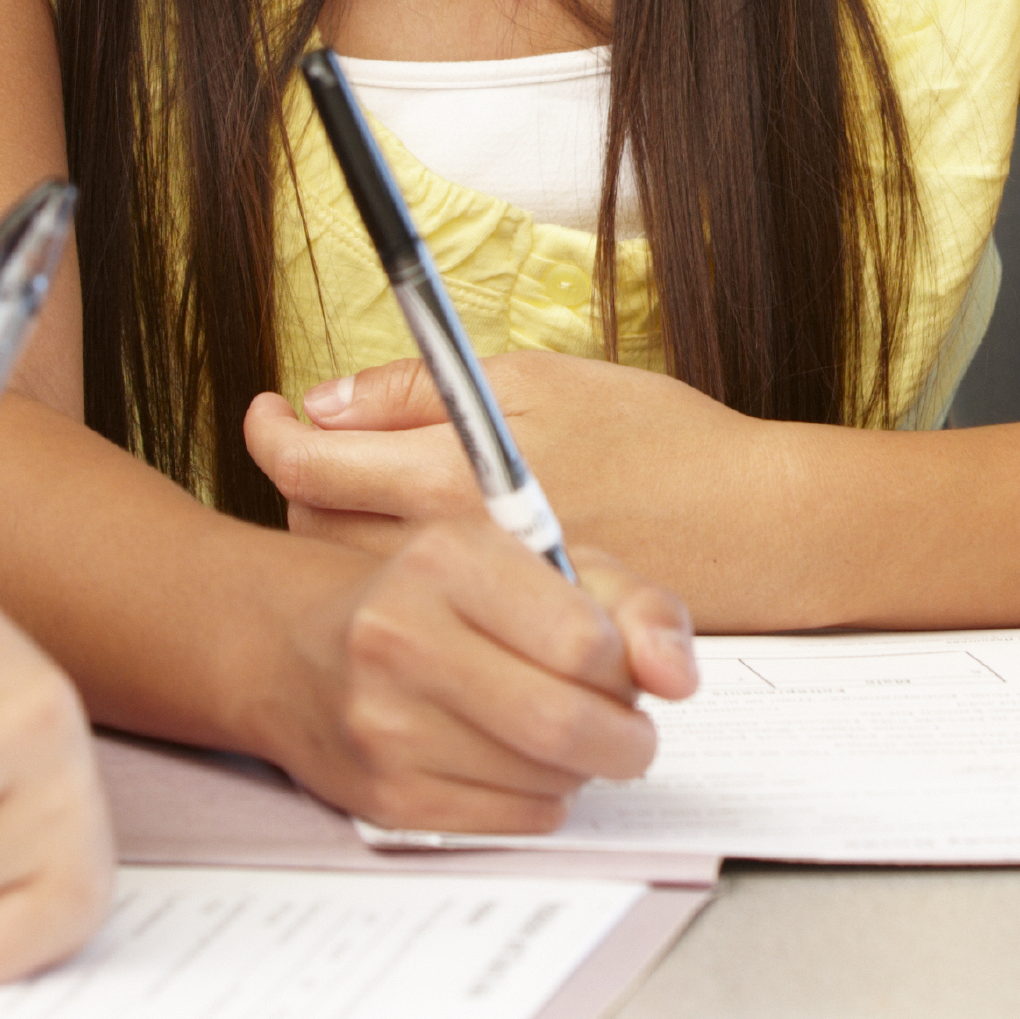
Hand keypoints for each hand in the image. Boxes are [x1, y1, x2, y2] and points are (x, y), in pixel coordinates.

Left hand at [249, 353, 800, 614]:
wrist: (753, 526)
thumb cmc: (663, 441)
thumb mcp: (540, 380)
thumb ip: (419, 392)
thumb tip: (328, 400)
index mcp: (446, 477)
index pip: (307, 469)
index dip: (271, 435)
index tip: (266, 415)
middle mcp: (445, 552)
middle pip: (313, 529)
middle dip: (303, 485)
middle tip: (322, 447)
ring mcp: (472, 604)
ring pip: (356, 573)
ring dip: (345, 533)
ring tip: (369, 491)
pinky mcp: (502, 638)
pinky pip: (419, 607)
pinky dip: (404, 576)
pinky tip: (431, 544)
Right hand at [316, 510, 700, 834]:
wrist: (298, 649)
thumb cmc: (438, 598)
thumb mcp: (535, 563)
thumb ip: (630, 605)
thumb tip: (679, 678)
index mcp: (448, 560)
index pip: (584, 641)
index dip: (628, 666)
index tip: (626, 668)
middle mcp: (402, 639)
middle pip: (566, 724)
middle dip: (627, 739)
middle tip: (630, 730)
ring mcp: (385, 726)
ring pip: (548, 780)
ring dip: (583, 769)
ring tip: (559, 732)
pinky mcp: (384, 798)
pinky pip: (515, 820)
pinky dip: (543, 799)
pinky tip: (517, 763)